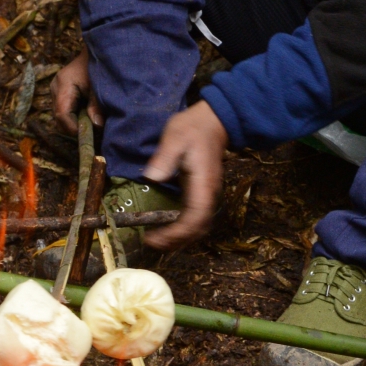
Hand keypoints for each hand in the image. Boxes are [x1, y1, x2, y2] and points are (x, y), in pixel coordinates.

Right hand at [54, 47, 101, 131]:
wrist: (96, 50)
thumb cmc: (97, 66)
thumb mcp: (99, 86)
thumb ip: (97, 106)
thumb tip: (97, 126)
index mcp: (63, 85)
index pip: (61, 114)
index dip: (73, 128)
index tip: (88, 135)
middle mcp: (55, 88)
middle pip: (59, 118)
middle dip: (75, 127)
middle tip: (93, 131)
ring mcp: (56, 90)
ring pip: (62, 116)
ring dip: (76, 122)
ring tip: (92, 122)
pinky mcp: (60, 92)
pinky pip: (65, 110)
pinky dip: (76, 116)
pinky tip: (88, 114)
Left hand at [144, 100, 226, 247]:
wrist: (213, 122)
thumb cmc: (193, 128)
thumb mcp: (176, 136)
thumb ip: (165, 157)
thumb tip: (153, 177)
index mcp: (203, 185)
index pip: (195, 218)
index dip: (177, 233)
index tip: (156, 237)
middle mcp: (208, 195)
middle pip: (198, 229)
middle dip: (176, 241)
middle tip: (151, 243)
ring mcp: (207, 195)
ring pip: (198, 227)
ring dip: (179, 238)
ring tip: (156, 241)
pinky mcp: (202, 194)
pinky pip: (195, 219)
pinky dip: (182, 229)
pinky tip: (166, 229)